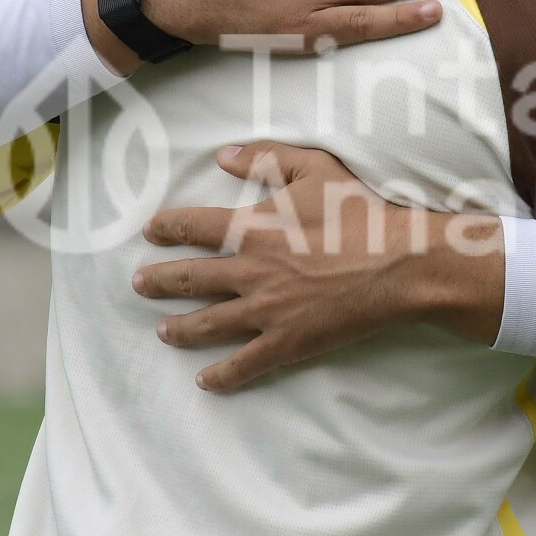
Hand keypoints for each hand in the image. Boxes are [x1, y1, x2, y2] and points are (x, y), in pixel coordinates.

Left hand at [133, 142, 505, 391]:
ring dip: (180, 328)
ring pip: (208, 323)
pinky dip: (222, 375)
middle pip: (189, 278)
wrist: (396, 263)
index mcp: (253, 227)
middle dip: (159, 282)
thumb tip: (224, 155)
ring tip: (162, 331)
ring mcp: (266, 310)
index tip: (150, 231)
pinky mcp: (287, 341)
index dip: (166, 227)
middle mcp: (250, 270)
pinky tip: (205, 380)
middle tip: (139, 284)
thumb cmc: (358, 212)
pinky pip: (244, 363)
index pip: (193, 226)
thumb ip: (267, 158)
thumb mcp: (315, 168)